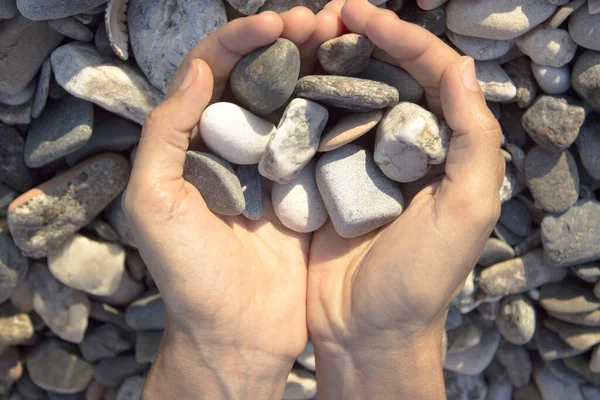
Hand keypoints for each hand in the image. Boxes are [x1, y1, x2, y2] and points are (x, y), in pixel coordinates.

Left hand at [122, 8, 343, 399]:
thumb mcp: (154, 203)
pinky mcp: (307, 190)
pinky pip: (322, 141)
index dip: (241, 39)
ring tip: (346, 39)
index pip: (213, 71)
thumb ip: (164, 135)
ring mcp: (274, 167)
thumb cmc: (190, 276)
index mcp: (193, 144)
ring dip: (318, 66)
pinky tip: (361, 87)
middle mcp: (233, 148)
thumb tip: (198, 71)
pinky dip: (339, 109)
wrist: (238, 334)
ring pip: (295, 102)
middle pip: (260, 78)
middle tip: (323, 20)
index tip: (278, 22)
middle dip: (289, 42)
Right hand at [306, 1, 504, 397]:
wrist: (363, 330)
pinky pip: (311, 130)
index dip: (400, 37)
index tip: (360, 15)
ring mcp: (357, 161)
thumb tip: (463, 68)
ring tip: (296, 37)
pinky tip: (278, 82)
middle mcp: (400, 147)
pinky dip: (297, 102)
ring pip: (344, 95)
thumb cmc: (419, 278)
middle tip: (322, 16)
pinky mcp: (321, 180)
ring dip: (323, 63)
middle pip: (384, 74)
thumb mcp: (465, 213)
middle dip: (357, 39)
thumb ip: (474, 142)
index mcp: (441, 148)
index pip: (430, 73)